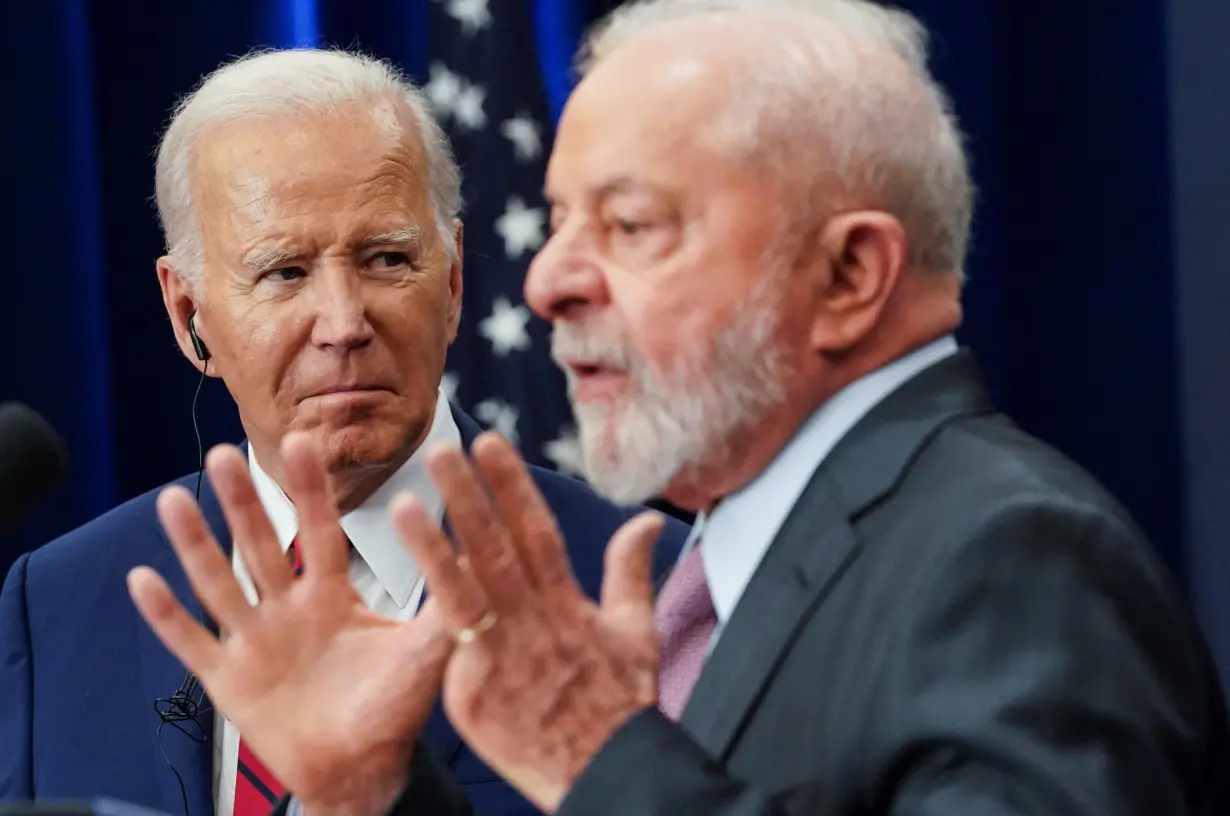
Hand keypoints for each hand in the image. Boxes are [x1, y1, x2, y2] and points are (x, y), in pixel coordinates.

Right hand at [127, 434, 452, 815]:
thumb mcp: (425, 648)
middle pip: (262, 545)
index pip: (320, 532)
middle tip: (226, 452)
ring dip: (196, 543)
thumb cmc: (393, 709)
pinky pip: (192, 643)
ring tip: (175, 499)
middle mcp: (289, 610)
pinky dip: (167, 615)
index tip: (300, 442)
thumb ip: (447, 598)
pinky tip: (144, 578)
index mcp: (333, 596)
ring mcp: (256, 642)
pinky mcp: (229, 680)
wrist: (360, 770)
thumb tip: (479, 548)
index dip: (310, 490)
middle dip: (245, 501)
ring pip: (221, 583)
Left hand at [390, 432, 664, 812]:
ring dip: (433, 545)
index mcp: (568, 603)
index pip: (536, 530)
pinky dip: (429, 611)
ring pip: (463, 591)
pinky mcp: (474, 693)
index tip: (491, 444)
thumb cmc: (619, 705)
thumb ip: (630, 570)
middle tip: (441, 451)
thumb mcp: (638, 631)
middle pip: (496, 549)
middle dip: (468, 497)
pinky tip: (401, 578)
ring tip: (404, 504)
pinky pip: (449, 646)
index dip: (512, 485)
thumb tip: (646, 520)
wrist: (604, 773)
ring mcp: (501, 658)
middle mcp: (534, 622)